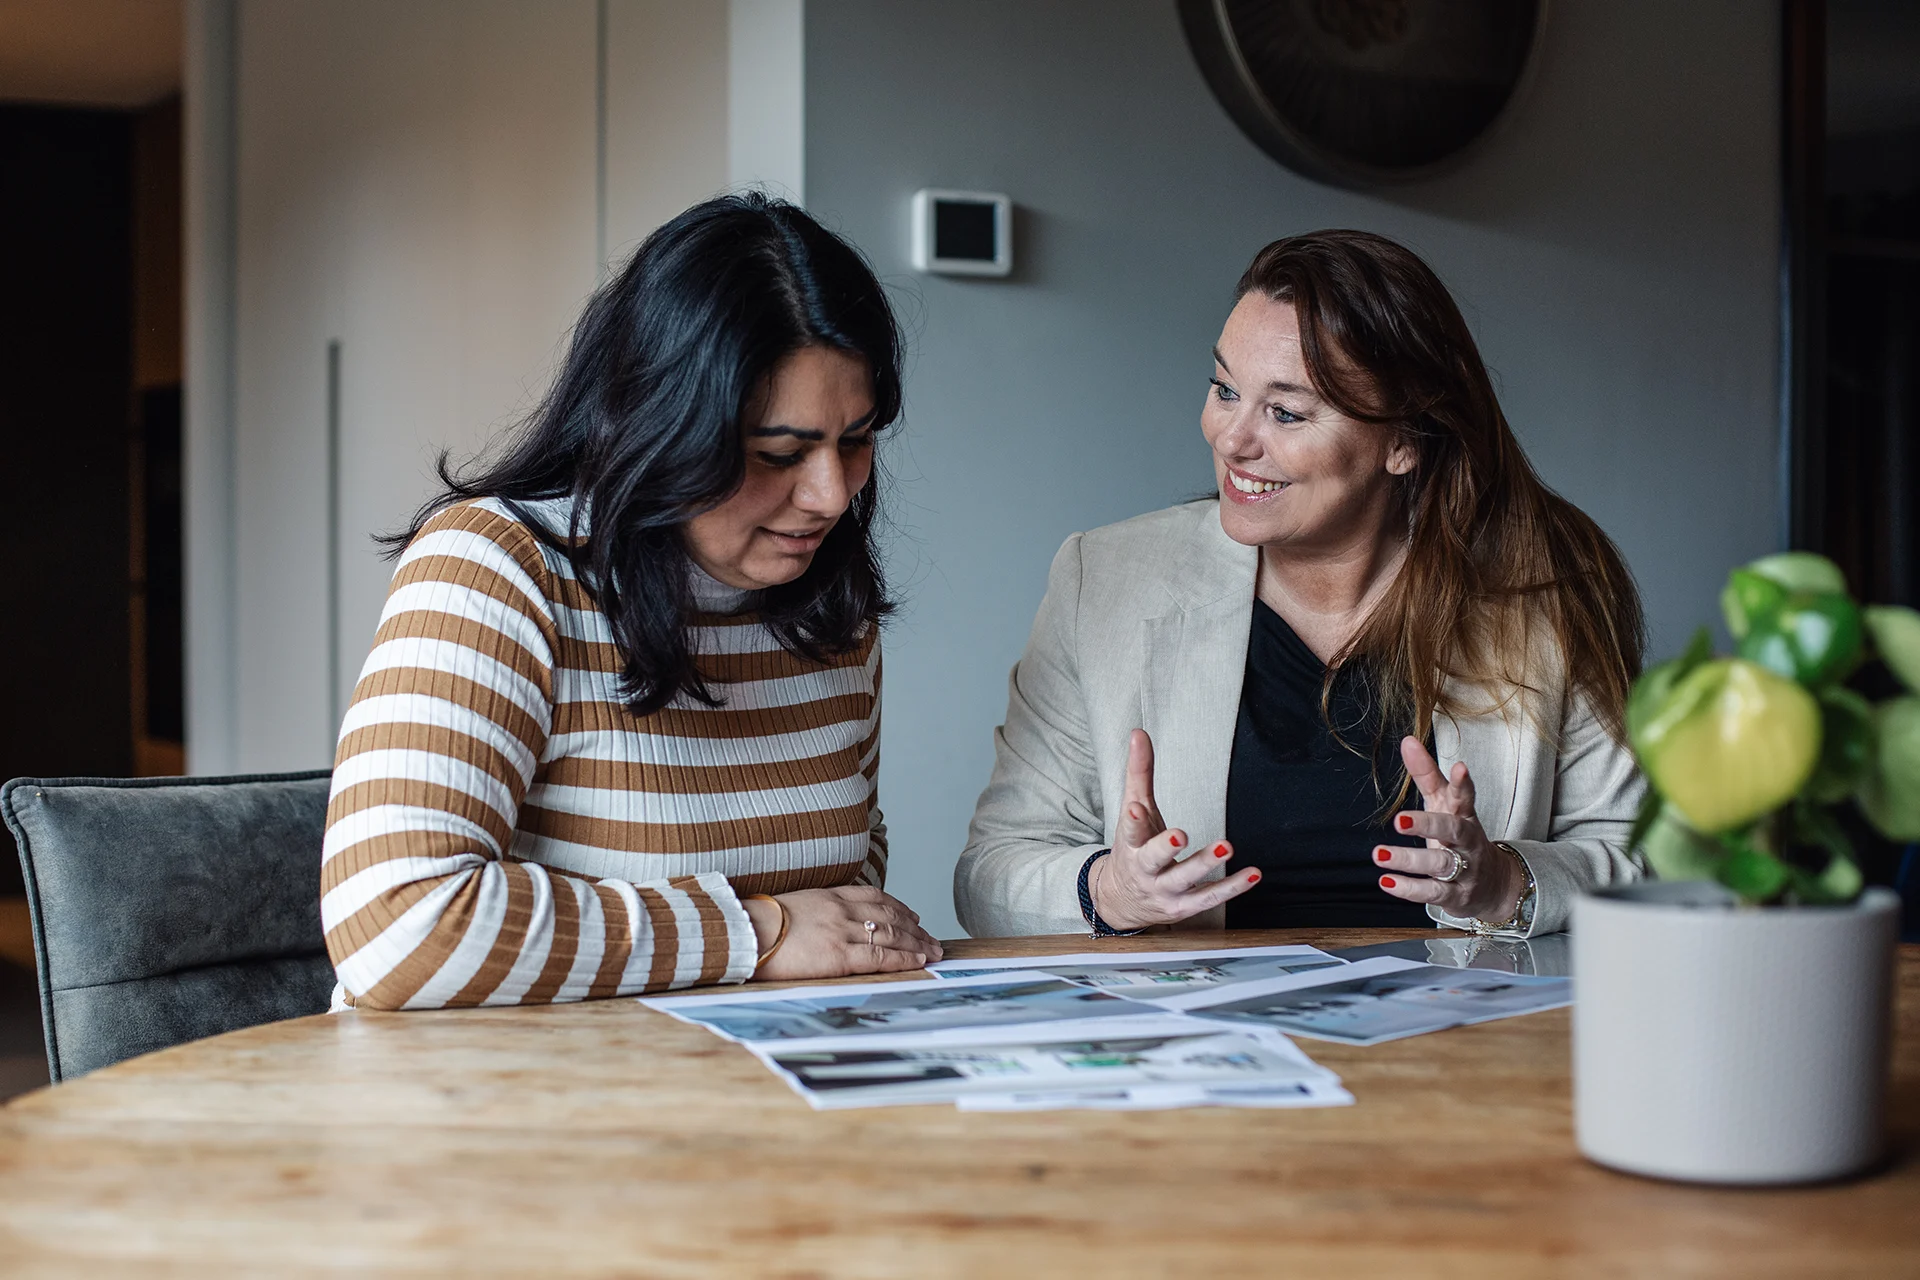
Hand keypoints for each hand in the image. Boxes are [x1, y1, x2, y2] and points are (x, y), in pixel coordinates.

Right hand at [744, 886, 943, 980]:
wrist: (745, 932)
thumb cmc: (758, 924)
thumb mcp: (792, 907)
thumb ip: (814, 911)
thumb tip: (820, 923)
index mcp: (829, 896)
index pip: (874, 897)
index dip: (898, 906)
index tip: (912, 914)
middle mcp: (842, 910)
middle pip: (890, 916)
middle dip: (915, 927)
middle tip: (931, 937)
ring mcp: (842, 931)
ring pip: (892, 935)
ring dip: (917, 943)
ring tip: (935, 950)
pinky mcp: (840, 955)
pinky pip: (881, 956)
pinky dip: (904, 958)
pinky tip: (919, 960)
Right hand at [1091, 729, 1259, 930]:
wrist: (1121, 900)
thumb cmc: (1132, 848)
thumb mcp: (1133, 810)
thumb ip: (1139, 772)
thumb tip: (1139, 733)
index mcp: (1130, 844)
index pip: (1130, 831)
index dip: (1134, 821)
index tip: (1136, 808)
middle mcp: (1145, 870)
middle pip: (1153, 859)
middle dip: (1165, 848)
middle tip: (1180, 835)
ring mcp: (1164, 891)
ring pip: (1185, 880)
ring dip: (1204, 864)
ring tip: (1226, 846)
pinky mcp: (1184, 907)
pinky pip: (1209, 898)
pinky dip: (1232, 887)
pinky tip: (1252, 874)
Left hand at [1373, 736, 1521, 922]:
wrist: (1493, 884)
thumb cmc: (1459, 836)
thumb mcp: (1444, 803)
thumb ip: (1426, 774)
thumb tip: (1407, 740)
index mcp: (1463, 814)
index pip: (1465, 796)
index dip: (1463, 783)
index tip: (1460, 767)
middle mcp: (1467, 841)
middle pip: (1452, 830)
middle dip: (1428, 825)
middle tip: (1399, 820)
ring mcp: (1465, 869)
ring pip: (1440, 864)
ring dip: (1409, 860)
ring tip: (1379, 854)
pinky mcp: (1457, 895)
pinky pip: (1433, 893)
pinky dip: (1409, 889)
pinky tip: (1386, 881)